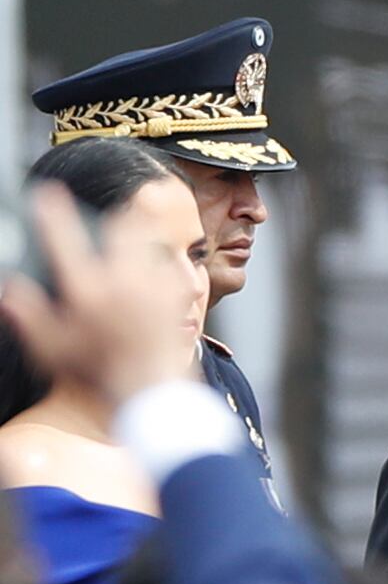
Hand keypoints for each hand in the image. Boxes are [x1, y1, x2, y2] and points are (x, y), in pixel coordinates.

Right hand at [0, 184, 188, 410]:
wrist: (149, 391)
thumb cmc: (97, 374)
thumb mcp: (52, 350)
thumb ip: (28, 316)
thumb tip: (8, 289)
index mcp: (87, 289)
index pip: (63, 239)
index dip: (52, 212)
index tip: (46, 193)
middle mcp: (123, 280)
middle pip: (124, 226)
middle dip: (117, 214)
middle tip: (112, 213)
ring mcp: (153, 286)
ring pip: (152, 242)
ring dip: (143, 236)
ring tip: (135, 237)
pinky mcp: (176, 298)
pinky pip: (172, 268)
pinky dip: (164, 265)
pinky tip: (158, 272)